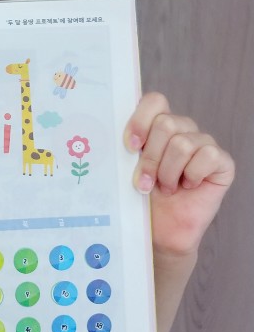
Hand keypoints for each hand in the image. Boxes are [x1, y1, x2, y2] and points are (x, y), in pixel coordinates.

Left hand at [125, 92, 234, 257]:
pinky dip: (192, 174)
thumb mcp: (128, 167)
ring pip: (183, 143)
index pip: (154, 101)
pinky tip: (187, 186)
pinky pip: (207, 155)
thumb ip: (126, 145)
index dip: (141, 120)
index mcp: (157, 124)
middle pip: (166, 123)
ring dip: (168, 172)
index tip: (129, 146)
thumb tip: (110, 128)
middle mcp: (182, 128)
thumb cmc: (142, 196)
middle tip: (145, 182)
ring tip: (165, 187)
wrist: (160, 230)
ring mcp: (203, 143)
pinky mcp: (222, 162)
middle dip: (151, 157)